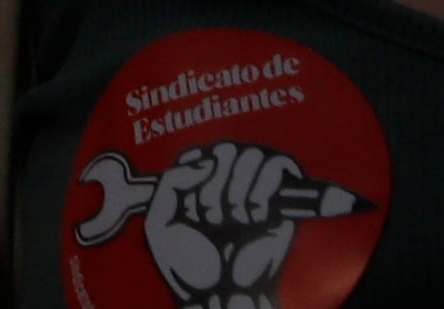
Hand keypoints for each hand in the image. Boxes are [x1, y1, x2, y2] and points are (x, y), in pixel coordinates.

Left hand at [143, 140, 312, 308]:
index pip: (198, 153)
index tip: (189, 210)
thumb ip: (171, 182)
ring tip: (234, 219)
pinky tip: (254, 214)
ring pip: (253, 155)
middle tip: (212, 220)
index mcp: (197, 181)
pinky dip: (264, 186)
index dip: (193, 177)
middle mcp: (228, 180)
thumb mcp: (159, 222)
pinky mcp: (284, 201)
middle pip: (226, 149)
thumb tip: (206, 161)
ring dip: (238, 188)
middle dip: (216, 186)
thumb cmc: (189, 265)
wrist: (220, 295)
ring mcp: (256, 188)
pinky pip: (280, 166)